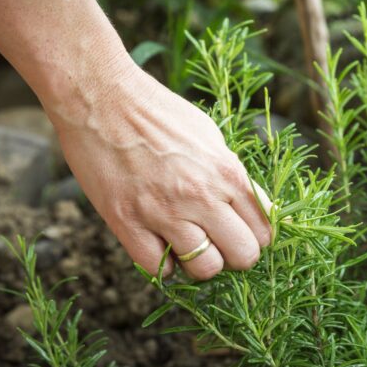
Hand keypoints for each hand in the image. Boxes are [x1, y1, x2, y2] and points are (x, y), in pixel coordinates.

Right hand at [49, 61, 271, 279]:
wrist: (101, 97)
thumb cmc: (158, 113)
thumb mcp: (210, 137)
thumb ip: (232, 176)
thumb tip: (256, 209)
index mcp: (227, 173)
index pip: (264, 230)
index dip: (256, 238)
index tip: (242, 235)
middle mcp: (201, 195)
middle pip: (243, 256)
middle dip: (235, 256)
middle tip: (219, 244)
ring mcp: (164, 212)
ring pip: (205, 269)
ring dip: (200, 262)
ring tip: (188, 244)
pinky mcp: (127, 223)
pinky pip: (159, 269)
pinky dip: (163, 264)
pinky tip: (159, 244)